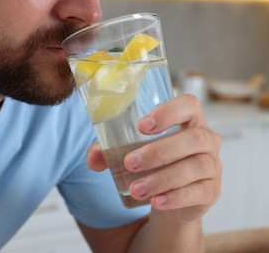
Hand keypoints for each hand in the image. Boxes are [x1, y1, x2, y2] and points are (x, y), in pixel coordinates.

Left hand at [87, 94, 221, 222]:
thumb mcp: (130, 153)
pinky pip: (199, 192)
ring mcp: (212, 165)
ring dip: (162, 178)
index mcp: (188, 121)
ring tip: (136, 189)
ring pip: (195, 167)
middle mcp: (206, 140)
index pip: (189, 105)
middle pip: (193, 139)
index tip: (142, 126)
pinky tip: (157, 202)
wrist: (170, 198)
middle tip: (130, 163)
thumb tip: (93, 157)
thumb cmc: (152, 165)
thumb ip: (109, 152)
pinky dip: (176, 197)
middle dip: (158, 151)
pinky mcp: (211, 190)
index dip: (168, 112)